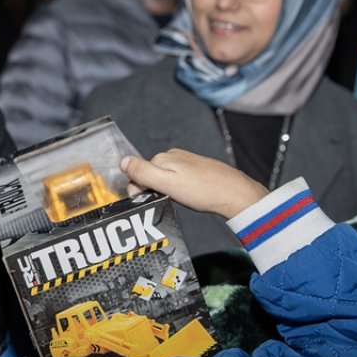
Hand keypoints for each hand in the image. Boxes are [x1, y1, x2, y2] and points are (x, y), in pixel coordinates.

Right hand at [121, 149, 266, 219]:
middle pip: (149, 175)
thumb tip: (122, 161)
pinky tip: (189, 195)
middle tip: (169, 201)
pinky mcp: (195, 168)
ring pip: (163, 178)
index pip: (137, 174)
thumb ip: (143, 173)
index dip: (140, 191)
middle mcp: (172, 156)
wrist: (234, 193)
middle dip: (153, 191)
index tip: (153, 201)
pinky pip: (177, 178)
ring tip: (180, 199)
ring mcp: (185, 161)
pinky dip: (177, 189)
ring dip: (166, 191)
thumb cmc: (201, 191)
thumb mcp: (167, 184)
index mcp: (162, 158)